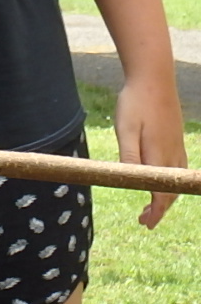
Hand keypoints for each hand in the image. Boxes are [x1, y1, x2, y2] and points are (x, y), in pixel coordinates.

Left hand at [113, 73, 187, 226]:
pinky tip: (162, 182)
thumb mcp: (125, 129)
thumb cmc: (135, 103)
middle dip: (159, 209)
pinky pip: (177, 169)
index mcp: (159, 155)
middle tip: (144, 221)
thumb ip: (129, 155)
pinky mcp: (176, 141)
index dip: (155, 212)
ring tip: (151, 207)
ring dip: (165, 197)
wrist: (154, 79)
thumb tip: (132, 180)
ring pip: (175, 181)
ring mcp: (177, 147)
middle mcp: (173, 155)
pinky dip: (170, 183)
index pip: (162, 193)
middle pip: (171, 192)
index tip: (146, 224)